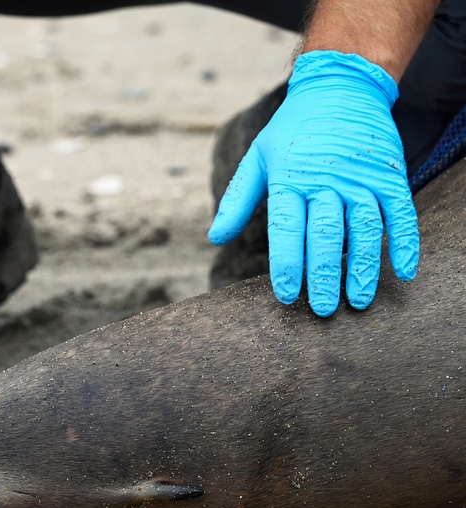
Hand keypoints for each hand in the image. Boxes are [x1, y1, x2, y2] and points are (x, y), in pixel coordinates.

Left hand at [208, 51, 418, 316]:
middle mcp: (328, 180)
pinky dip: (403, 243)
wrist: (341, 87)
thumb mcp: (258, 157)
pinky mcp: (390, 176)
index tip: (287, 296)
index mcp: (291, 179)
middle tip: (322, 310)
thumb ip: (238, 199)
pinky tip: (402, 272)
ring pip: (364, 229)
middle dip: (323, 276)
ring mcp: (362, 178)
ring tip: (357, 301)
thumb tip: (215, 238)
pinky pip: (400, 213)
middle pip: (325, 235)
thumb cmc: (292, 130)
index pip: (287, 228)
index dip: (287, 264)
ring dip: (362, 268)